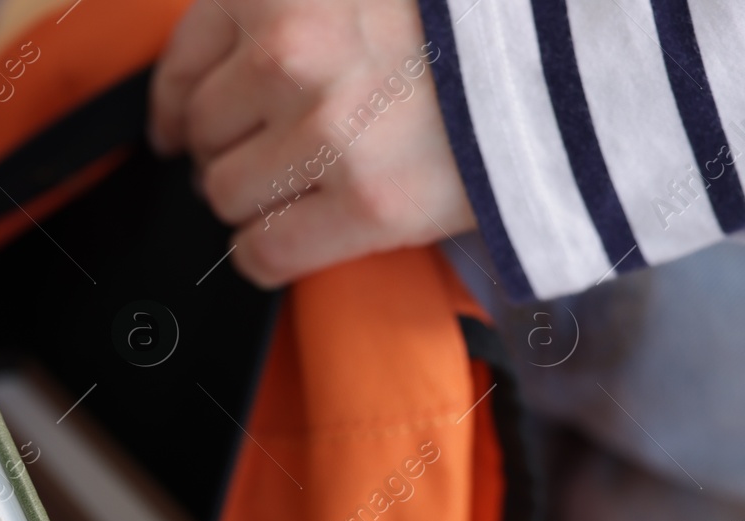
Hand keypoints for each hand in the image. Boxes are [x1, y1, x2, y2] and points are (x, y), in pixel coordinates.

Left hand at [149, 0, 475, 286]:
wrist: (586, 51)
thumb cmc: (475, 17)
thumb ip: (292, 9)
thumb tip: (210, 82)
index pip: (184, 59)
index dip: (176, 103)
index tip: (178, 125)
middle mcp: (290, 49)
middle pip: (202, 132)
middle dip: (228, 148)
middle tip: (274, 152)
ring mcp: (326, 128)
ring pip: (224, 195)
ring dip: (253, 200)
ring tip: (305, 185)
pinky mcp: (366, 202)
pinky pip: (262, 252)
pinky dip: (265, 254)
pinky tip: (294, 237)